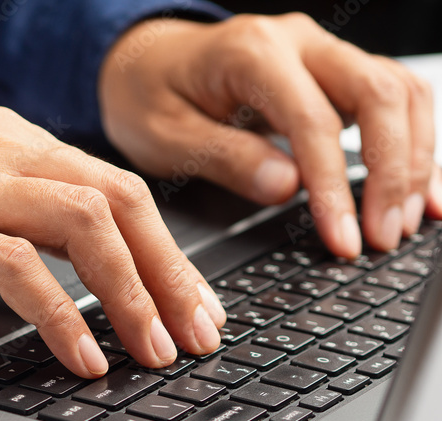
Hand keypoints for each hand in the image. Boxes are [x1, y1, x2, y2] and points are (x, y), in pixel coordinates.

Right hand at [0, 111, 225, 376]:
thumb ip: (10, 210)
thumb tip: (73, 266)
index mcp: (8, 140)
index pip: (116, 188)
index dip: (169, 251)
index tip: (196, 306)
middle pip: (119, 202)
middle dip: (174, 275)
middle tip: (201, 337)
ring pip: (84, 226)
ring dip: (134, 295)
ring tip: (156, 353)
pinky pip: (18, 268)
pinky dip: (62, 316)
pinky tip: (81, 356)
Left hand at [99, 12, 441, 256]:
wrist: (146, 63)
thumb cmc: (149, 96)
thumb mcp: (166, 137)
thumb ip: (226, 158)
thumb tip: (287, 188)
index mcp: (253, 53)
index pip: (314, 122)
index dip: (334, 186)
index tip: (343, 238)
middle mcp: (300, 43)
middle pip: (379, 96)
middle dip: (391, 173)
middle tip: (383, 236)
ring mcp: (323, 53)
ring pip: (399, 93)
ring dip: (412, 160)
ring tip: (404, 222)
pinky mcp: (335, 73)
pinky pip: (393, 100)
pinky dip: (414, 144)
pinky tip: (419, 190)